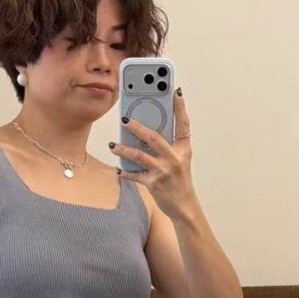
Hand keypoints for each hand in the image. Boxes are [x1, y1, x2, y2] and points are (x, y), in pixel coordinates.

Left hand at [111, 87, 195, 218]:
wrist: (184, 205)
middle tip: (124, 119)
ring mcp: (164, 171)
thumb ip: (168, 143)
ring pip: (139, 156)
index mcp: (183, 148)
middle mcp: (175, 158)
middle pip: (154, 137)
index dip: (180, 107)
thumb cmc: (179, 179)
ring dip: (124, 150)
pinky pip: (135, 175)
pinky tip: (118, 169)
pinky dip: (125, 172)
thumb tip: (147, 130)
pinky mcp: (154, 184)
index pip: (183, 124)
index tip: (175, 92)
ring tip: (113, 145)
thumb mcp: (180, 158)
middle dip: (137, 127)